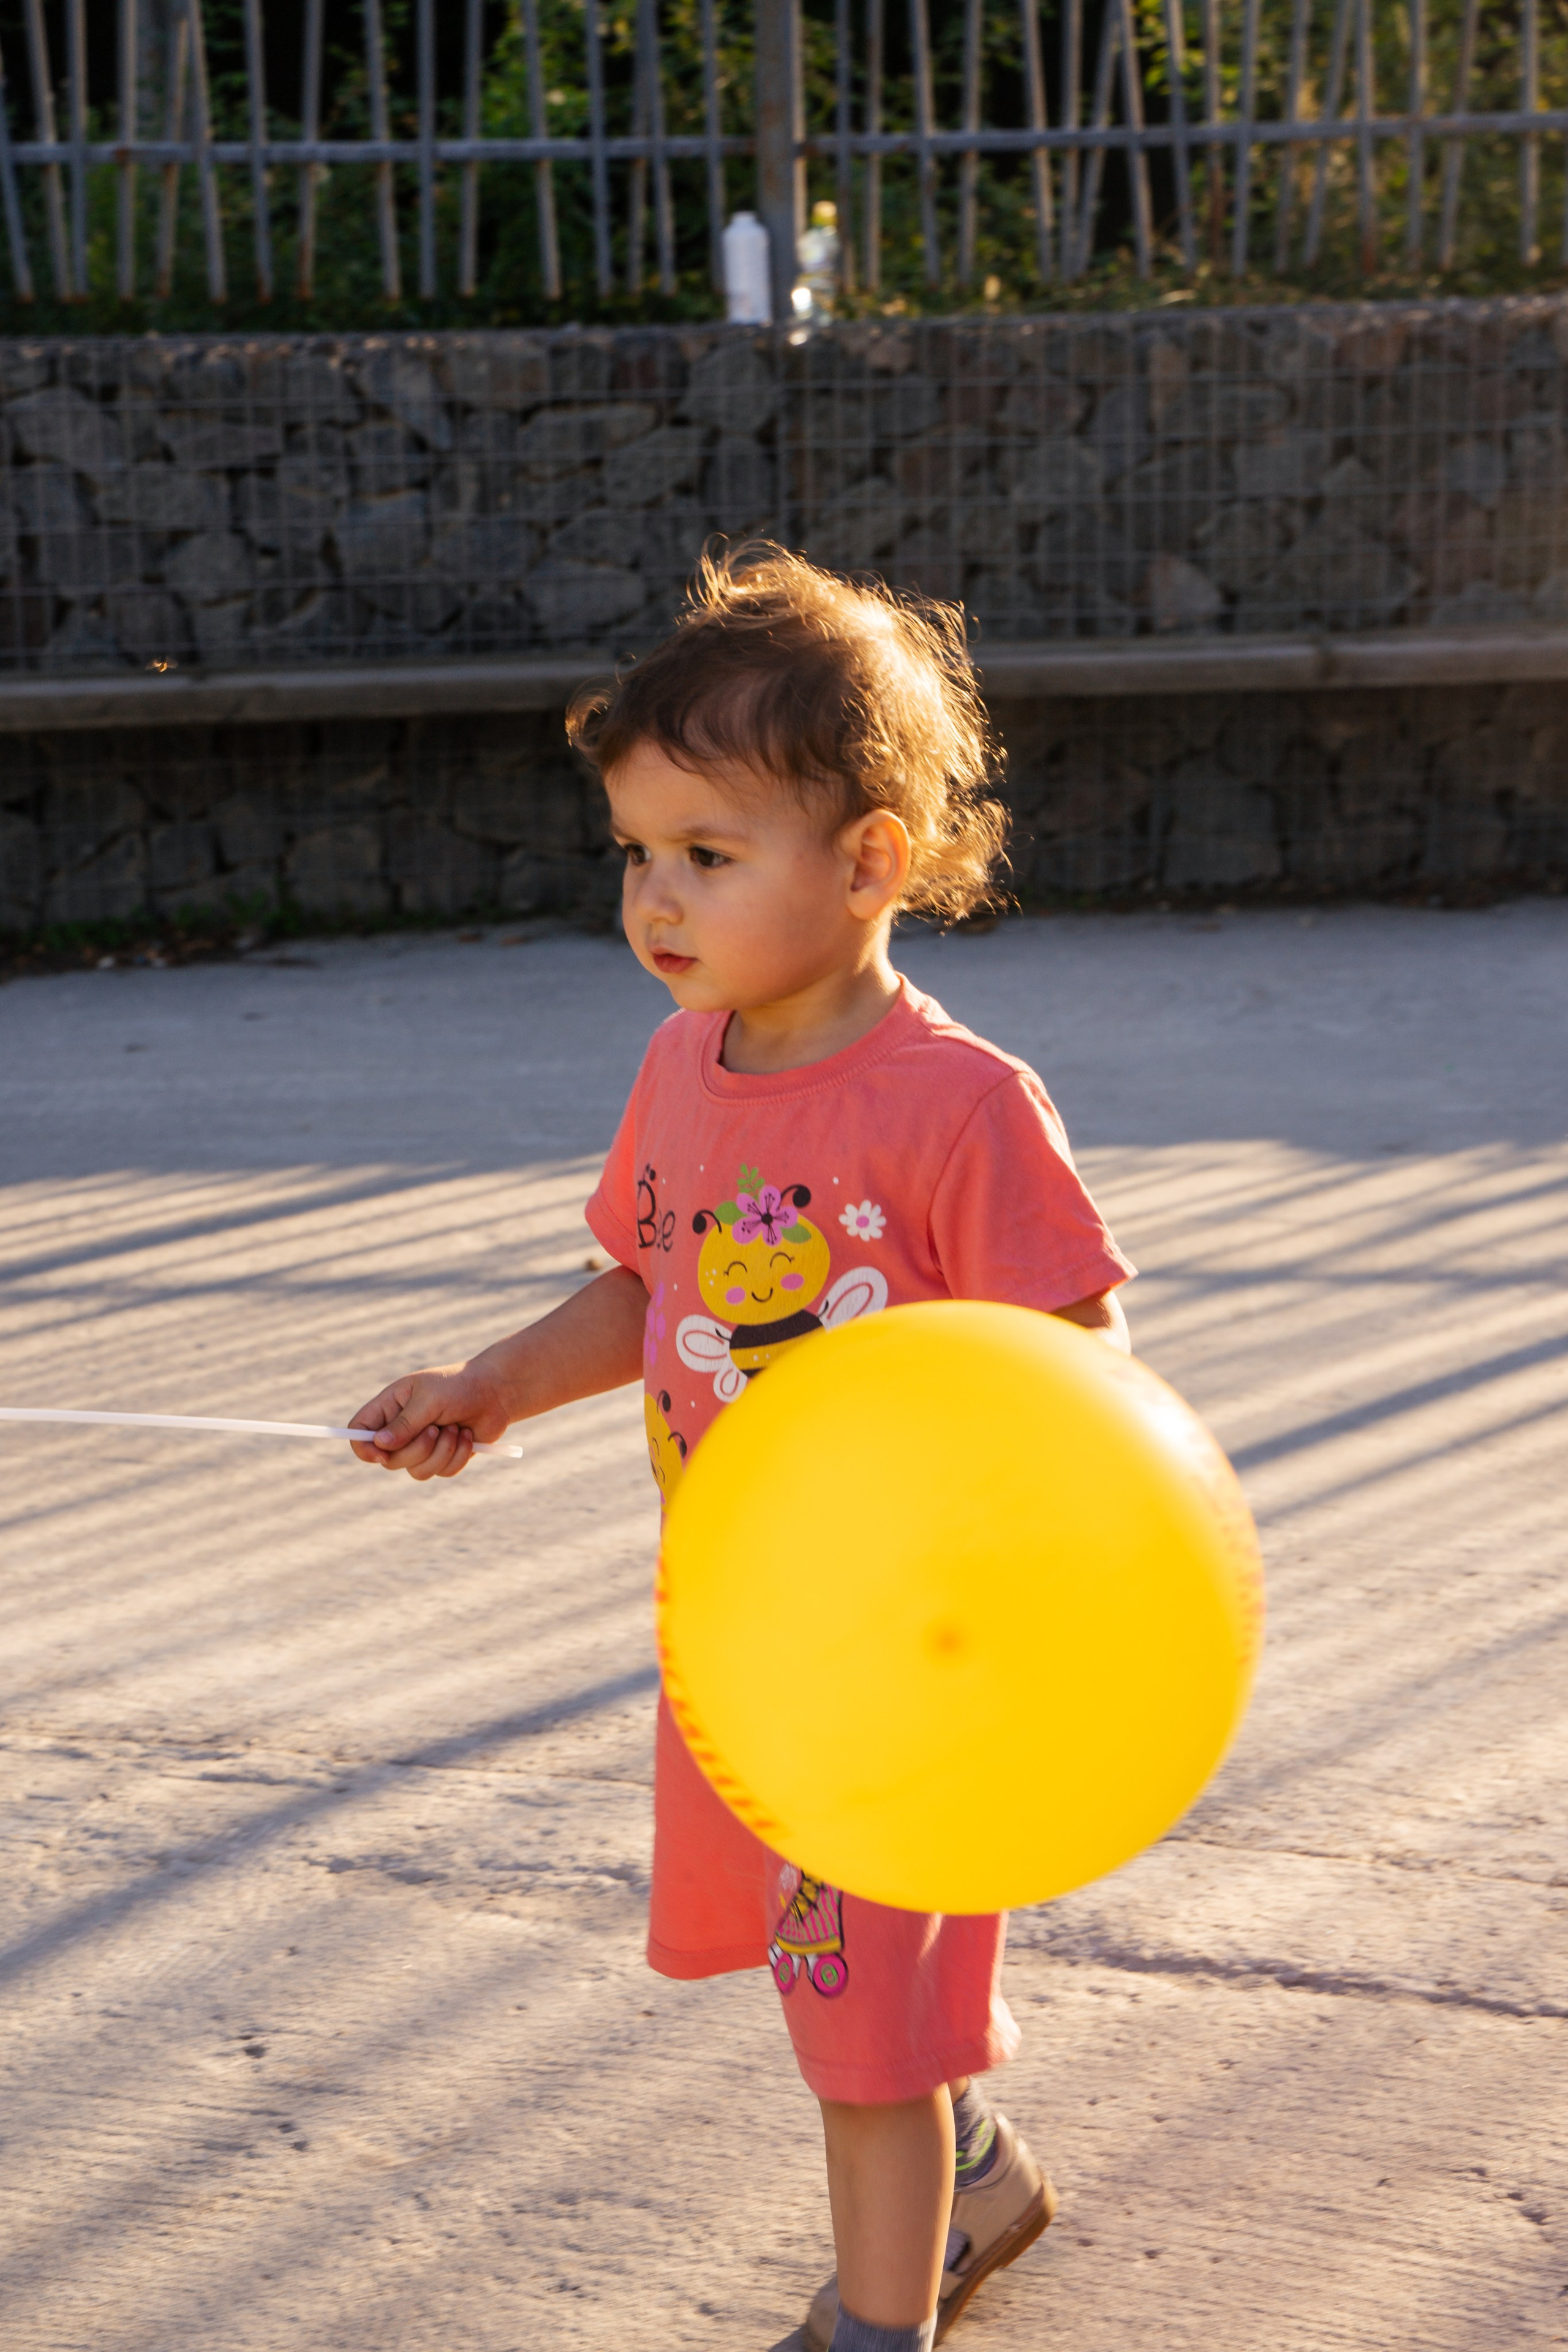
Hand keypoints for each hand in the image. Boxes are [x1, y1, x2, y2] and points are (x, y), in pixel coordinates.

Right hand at [348, 1361, 509, 1480]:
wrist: (496, 1393)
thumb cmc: (459, 1387)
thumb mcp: (430, 1399)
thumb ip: (405, 1423)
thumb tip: (379, 1444)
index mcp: (390, 1406)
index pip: (360, 1431)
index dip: (363, 1447)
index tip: (382, 1453)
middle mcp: (401, 1429)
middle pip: (388, 1460)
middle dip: (417, 1449)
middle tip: (436, 1428)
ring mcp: (421, 1446)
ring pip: (416, 1471)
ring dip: (441, 1452)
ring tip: (455, 1429)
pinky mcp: (442, 1457)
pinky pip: (441, 1472)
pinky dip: (457, 1456)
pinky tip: (467, 1436)